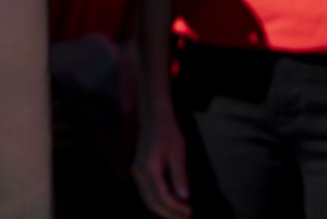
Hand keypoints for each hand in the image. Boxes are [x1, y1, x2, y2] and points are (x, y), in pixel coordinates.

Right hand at [131, 101, 192, 218]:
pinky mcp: (138, 171)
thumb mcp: (178, 152)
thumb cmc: (168, 132)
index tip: (190, 212)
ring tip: (180, 215)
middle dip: (169, 214)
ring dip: (163, 210)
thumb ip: (180, 175)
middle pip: (152, 203)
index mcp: (149, 168)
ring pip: (147, 200)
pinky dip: (157, 203)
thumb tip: (184, 197)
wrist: (154, 118)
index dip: (176, 209)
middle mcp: (139, 172)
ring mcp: (136, 172)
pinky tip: (170, 204)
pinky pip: (146, 193)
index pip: (162, 197)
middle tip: (186, 218)